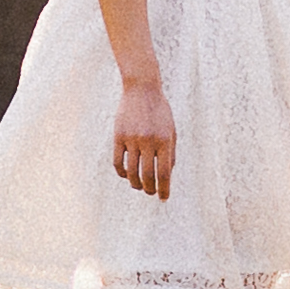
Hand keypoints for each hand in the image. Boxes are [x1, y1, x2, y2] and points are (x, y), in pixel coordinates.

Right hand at [109, 73, 176, 199]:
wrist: (142, 89)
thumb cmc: (160, 112)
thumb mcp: (171, 130)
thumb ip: (170, 153)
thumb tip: (166, 176)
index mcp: (164, 140)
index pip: (164, 173)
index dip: (164, 189)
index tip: (163, 199)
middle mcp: (148, 141)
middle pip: (148, 175)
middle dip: (150, 189)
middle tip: (151, 193)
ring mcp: (132, 139)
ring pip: (131, 172)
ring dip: (136, 184)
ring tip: (140, 186)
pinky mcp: (118, 136)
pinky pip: (118, 162)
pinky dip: (122, 173)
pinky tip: (127, 176)